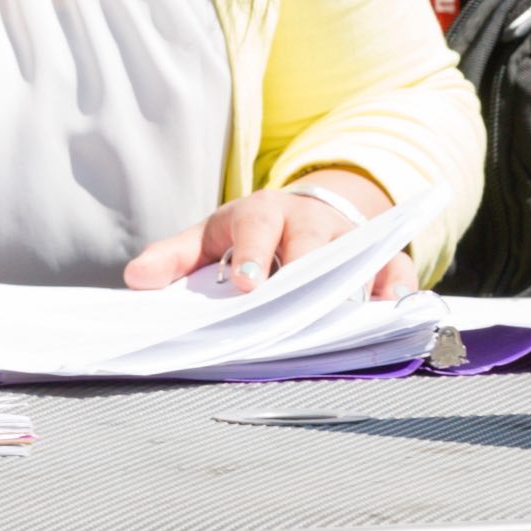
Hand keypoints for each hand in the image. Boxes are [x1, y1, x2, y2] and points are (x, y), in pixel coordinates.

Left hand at [125, 172, 408, 299]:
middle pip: (311, 244)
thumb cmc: (254, 232)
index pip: (256, 229)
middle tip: (296, 309)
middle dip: (304, 273)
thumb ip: (174, 257)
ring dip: (348, 289)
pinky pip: (395, 271)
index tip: (247, 285)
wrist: (312, 210)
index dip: (252, 256)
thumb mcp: (212, 236)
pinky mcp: (381, 258)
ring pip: (355, 259)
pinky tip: (388, 310)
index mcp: (264, 213)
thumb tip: (136, 279)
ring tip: (342, 319)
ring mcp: (349, 240)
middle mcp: (310, 223)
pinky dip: (394, 289)